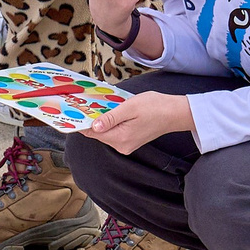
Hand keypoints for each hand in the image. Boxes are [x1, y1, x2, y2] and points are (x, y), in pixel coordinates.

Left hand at [79, 87, 193, 154]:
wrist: (175, 113)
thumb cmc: (155, 107)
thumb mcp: (130, 107)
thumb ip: (110, 118)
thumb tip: (94, 127)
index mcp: (120, 138)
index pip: (93, 133)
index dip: (82, 123)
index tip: (73, 112)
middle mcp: (122, 146)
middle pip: (98, 133)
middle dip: (92, 119)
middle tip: (85, 103)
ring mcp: (126, 145)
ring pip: (106, 132)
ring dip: (102, 120)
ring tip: (100, 105)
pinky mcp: (130, 141)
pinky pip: (114, 131)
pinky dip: (111, 122)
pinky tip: (112, 111)